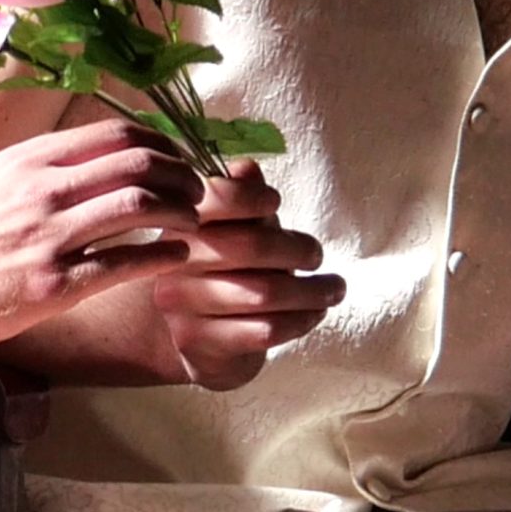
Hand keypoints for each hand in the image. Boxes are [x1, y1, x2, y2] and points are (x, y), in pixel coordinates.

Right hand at [0, 117, 201, 356]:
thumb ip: (35, 171)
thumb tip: (79, 164)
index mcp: (30, 158)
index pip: (118, 133)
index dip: (162, 144)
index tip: (179, 159)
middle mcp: (44, 188)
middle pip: (140, 162)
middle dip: (182, 175)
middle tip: (199, 191)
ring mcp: (48, 237)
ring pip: (141, 205)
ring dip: (182, 213)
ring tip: (196, 225)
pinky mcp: (49, 287)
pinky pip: (123, 262)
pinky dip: (162, 256)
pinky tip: (177, 258)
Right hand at [149, 161, 344, 391]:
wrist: (198, 337)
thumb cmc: (225, 270)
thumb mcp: (232, 230)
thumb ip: (241, 199)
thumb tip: (247, 168)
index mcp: (183, 223)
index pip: (216, 199)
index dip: (251, 196)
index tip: (277, 201)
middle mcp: (175, 262)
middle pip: (250, 247)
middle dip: (297, 249)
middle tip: (318, 254)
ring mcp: (182, 305)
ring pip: (264, 293)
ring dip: (311, 291)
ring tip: (335, 288)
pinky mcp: (200, 344)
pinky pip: (264, 330)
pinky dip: (300, 320)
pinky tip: (315, 313)